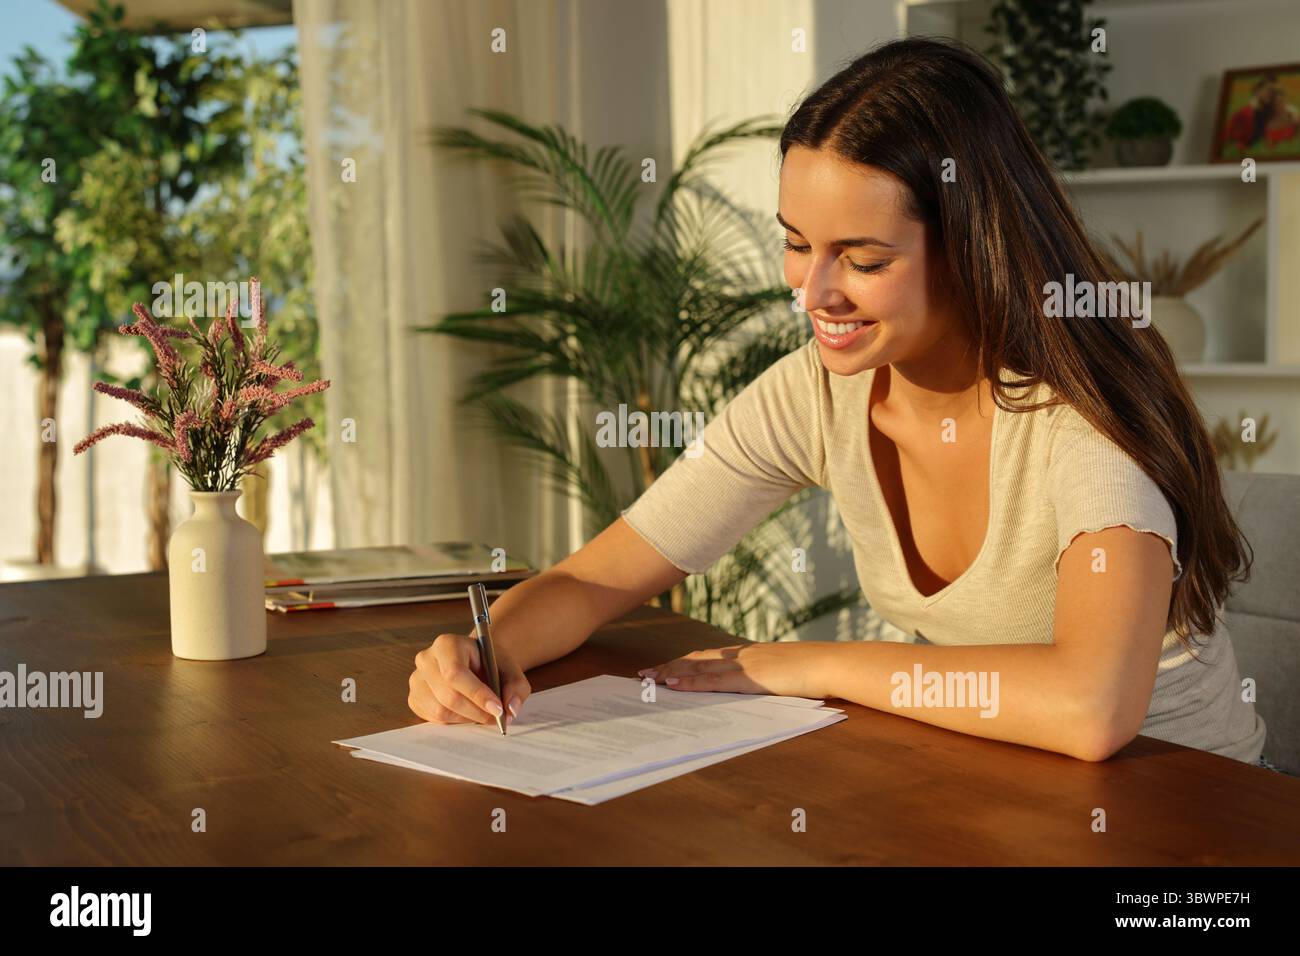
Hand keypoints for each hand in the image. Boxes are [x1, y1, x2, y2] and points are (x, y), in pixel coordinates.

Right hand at [408, 632, 531, 725]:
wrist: (476, 662)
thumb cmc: (491, 664)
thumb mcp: (510, 669)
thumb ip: (516, 687)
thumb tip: (511, 709)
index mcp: (447, 644)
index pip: (455, 672)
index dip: (477, 694)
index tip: (498, 709)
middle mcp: (426, 659)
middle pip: (448, 695)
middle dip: (476, 712)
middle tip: (497, 717)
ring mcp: (416, 679)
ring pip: (440, 711)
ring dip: (467, 718)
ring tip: (482, 712)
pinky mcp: (414, 698)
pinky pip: (432, 718)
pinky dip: (454, 721)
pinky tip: (466, 711)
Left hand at [636, 642, 829, 698]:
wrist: (830, 664)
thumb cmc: (816, 671)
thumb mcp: (787, 674)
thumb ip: (770, 678)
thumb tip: (761, 688)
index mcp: (751, 655)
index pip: (710, 656)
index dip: (686, 661)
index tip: (666, 667)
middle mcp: (743, 655)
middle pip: (697, 659)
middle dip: (670, 666)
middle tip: (644, 674)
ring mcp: (744, 665)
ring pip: (698, 667)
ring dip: (671, 673)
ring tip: (649, 680)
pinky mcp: (748, 678)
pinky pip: (712, 681)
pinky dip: (690, 683)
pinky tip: (673, 685)